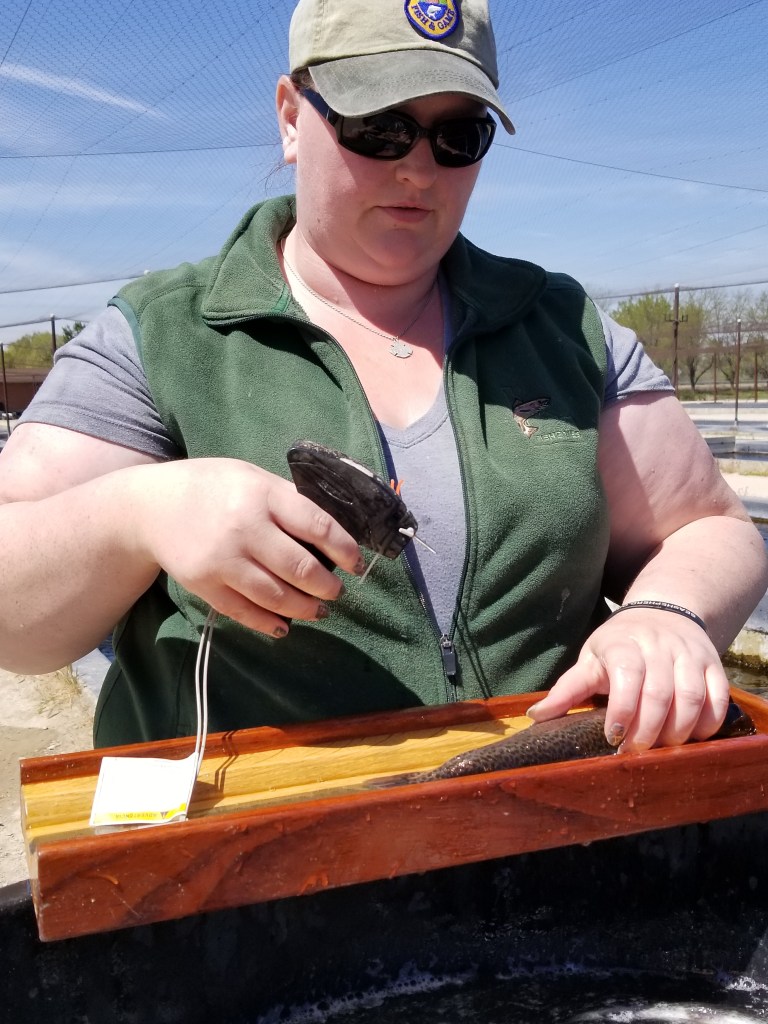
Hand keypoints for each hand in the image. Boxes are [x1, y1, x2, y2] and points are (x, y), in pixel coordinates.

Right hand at [131, 458, 363, 637]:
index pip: (317, 526)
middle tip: (336, 591)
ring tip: (318, 610)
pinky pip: (245, 612)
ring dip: (305, 608)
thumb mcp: (251, 477)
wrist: (149, 507)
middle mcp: (244, 528)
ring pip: (276, 596)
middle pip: (300, 568)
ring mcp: (223, 560)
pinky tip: (284, 625)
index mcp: (262, 495)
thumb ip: (287, 500)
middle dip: (327, 586)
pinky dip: (269, 623)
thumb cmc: (211, 487)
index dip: (344, 549)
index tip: (356, 562)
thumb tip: (330, 532)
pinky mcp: (205, 585)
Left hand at [526, 608, 730, 751]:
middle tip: (635, 751)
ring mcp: (689, 655)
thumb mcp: (590, 660)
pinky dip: (708, 723)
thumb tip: (535, 716)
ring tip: (662, 749)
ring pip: (691, 697)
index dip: (622, 710)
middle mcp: (659, 646)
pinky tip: (691, 737)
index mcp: (623, 644)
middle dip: (647, 731)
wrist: (662, 615)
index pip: (626, 676)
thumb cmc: (618, 646)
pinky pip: (718, 697)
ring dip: (678, 731)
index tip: (613, 737)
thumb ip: (567, 690)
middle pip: (660, 693)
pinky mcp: (713, 665)